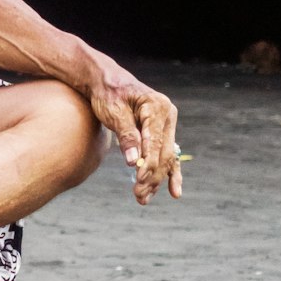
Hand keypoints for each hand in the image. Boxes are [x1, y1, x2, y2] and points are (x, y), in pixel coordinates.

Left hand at [85, 62, 181, 205]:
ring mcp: (167, 124)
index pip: (155, 143)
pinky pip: (168, 155)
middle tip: (139, 196)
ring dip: (157, 180)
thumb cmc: (108, 94)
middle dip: (152, 177)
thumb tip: (133, 162)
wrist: (107, 81)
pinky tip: (174, 191)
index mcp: (157, 107)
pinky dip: (169, 173)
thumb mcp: (114, 113)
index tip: (139, 183)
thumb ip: (126, 136)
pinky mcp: (162, 131)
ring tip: (144, 199)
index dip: (148, 165)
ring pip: (166, 158)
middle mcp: (167, 115)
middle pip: (164, 153)